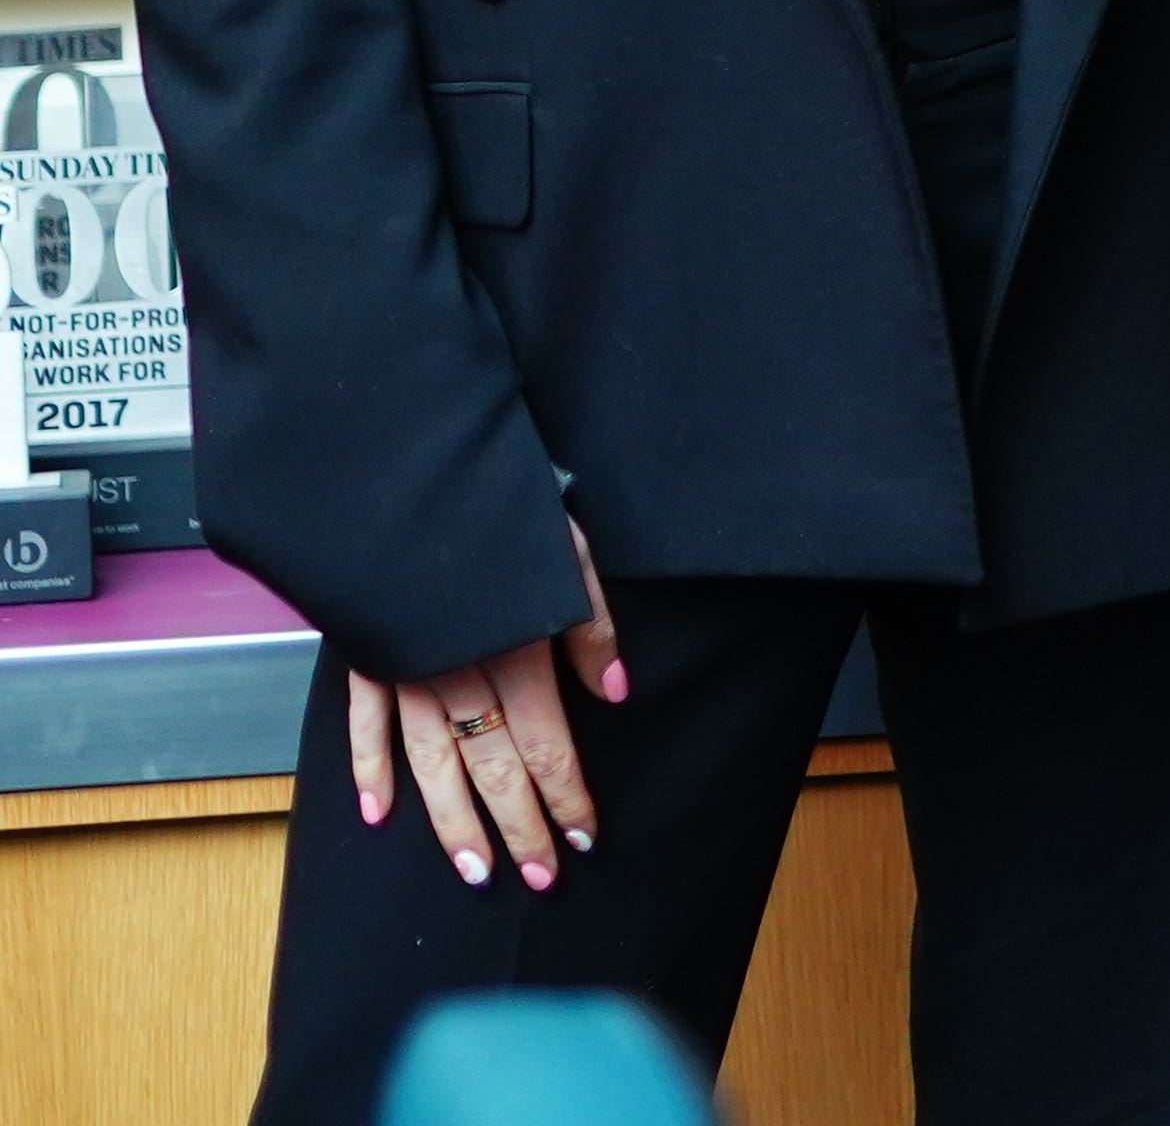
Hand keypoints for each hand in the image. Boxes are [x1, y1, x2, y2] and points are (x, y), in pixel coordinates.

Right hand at [347, 517, 623, 890]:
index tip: (585, 837)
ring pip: (431, 764)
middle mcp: (457, 675)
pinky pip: (363, 726)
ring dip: (452, 821)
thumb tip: (614, 696)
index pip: (547, 745)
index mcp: (513, 652)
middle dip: (519, 828)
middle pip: (493, 768)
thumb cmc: (501, 514)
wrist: (410, 480)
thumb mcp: (565, 556)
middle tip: (541, 879)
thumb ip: (589, 628)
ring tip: (474, 870)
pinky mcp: (366, 659)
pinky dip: (368, 770)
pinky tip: (377, 813)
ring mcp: (405, 673)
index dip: (567, 794)